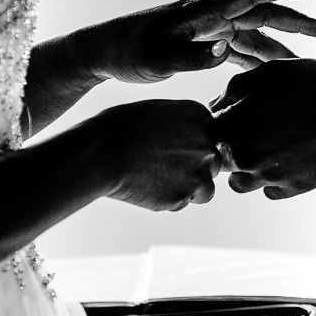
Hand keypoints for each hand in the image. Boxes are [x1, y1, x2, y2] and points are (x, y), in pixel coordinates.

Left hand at [93, 0, 315, 83]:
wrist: (102, 52)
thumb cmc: (126, 53)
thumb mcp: (155, 60)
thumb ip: (191, 56)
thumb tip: (226, 50)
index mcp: (202, 10)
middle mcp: (210, 14)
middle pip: (262, 12)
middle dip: (297, 20)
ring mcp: (208, 27)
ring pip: (254, 32)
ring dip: (282, 42)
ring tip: (309, 57)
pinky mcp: (202, 41)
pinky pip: (239, 47)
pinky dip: (259, 57)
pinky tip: (275, 71)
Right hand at [95, 100, 221, 210]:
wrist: (102, 153)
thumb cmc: (120, 128)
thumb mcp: (158, 112)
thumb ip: (182, 125)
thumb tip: (190, 141)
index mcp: (200, 116)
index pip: (211, 137)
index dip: (192, 146)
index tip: (170, 149)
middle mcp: (207, 144)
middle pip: (213, 164)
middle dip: (194, 169)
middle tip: (163, 167)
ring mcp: (198, 173)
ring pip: (206, 189)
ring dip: (188, 189)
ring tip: (157, 180)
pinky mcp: (183, 197)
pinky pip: (183, 203)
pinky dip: (170, 200)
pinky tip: (147, 188)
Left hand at [209, 59, 315, 199]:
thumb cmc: (309, 83)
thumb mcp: (267, 72)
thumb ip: (233, 90)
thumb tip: (215, 106)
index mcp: (231, 126)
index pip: (206, 134)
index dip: (218, 125)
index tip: (233, 118)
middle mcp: (243, 157)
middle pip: (220, 162)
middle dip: (230, 148)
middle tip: (255, 132)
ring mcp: (266, 176)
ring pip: (240, 183)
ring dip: (248, 169)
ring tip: (270, 149)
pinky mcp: (290, 189)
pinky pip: (269, 190)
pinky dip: (273, 179)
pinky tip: (289, 159)